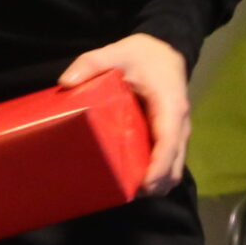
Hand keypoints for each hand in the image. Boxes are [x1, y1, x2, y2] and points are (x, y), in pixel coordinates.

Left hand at [61, 33, 190, 195]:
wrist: (164, 50)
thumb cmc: (141, 55)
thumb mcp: (114, 52)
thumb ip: (90, 63)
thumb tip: (65, 82)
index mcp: (170, 107)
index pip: (169, 143)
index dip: (158, 167)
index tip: (142, 185)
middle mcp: (180, 124)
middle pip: (174, 164)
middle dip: (154, 183)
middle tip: (123, 194)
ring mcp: (178, 132)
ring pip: (175, 167)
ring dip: (156, 182)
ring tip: (125, 190)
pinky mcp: (170, 135)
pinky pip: (168, 160)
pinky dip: (156, 173)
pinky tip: (132, 178)